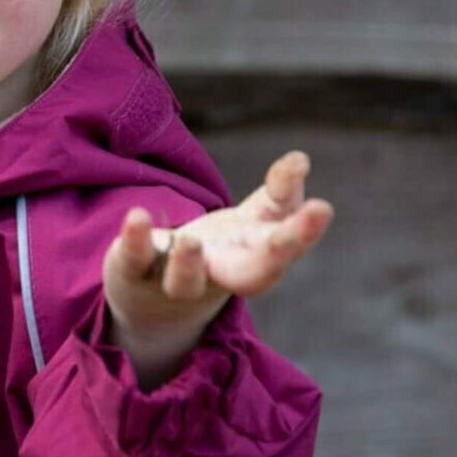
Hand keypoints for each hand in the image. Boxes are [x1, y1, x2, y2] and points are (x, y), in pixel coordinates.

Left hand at [103, 151, 333, 386]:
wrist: (153, 297)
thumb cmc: (218, 252)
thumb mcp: (251, 221)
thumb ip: (278, 194)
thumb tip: (300, 159)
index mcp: (253, 259)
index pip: (284, 249)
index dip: (304, 231)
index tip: (322, 207)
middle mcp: (219, 276)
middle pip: (250, 277)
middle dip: (273, 258)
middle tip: (283, 237)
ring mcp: (175, 279)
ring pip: (185, 282)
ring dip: (189, 264)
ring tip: (190, 241)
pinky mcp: (134, 271)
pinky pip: (135, 259)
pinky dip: (136, 240)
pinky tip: (138, 216)